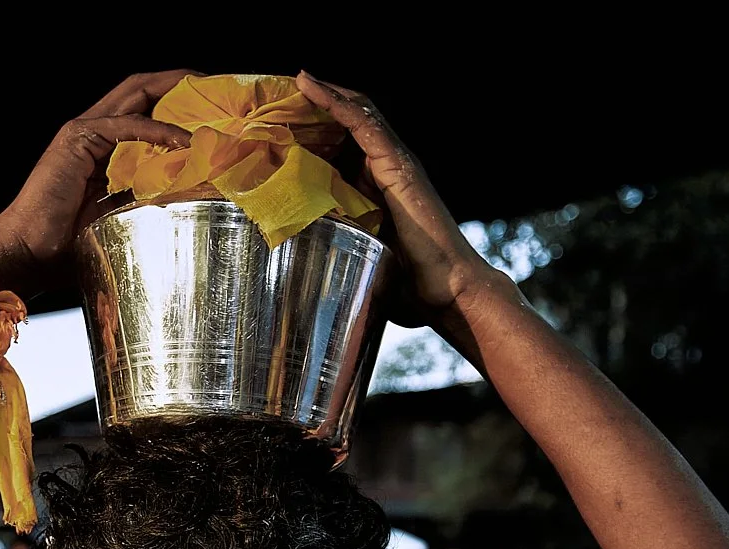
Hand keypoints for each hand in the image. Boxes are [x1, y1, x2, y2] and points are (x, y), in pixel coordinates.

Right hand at [0, 72, 194, 294]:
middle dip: (180, 83)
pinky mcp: (77, 139)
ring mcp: (83, 132)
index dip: (175, 106)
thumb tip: (187, 200)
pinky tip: (184, 140)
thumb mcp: (120, 219)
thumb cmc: (65, 248)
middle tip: (216, 89)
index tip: (211, 112)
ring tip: (208, 100)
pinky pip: (126, 125)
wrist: (26, 254)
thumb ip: (146, 202)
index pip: (143, 112)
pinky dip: (158, 130)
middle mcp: (93, 133)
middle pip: (141, 91)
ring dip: (174, 92)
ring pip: (135, 95)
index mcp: (101, 149)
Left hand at [294, 72, 505, 323]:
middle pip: (349, 119)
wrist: (448, 289)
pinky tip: (310, 87)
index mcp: (379, 182)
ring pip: (356, 112)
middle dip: (316, 104)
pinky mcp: (398, 166)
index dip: (317, 126)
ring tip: (294, 79)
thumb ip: (337, 245)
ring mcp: (395, 162)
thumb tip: (301, 264)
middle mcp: (388, 165)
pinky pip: (363, 123)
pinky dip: (335, 102)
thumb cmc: (409, 282)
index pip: (345, 140)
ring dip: (323, 93)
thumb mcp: (361, 254)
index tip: (282, 121)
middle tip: (279, 95)